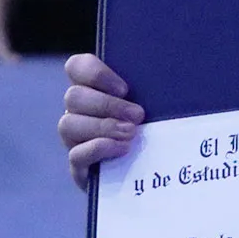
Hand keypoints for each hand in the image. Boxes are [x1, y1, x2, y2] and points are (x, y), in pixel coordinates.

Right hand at [60, 54, 143, 189]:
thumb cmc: (154, 128)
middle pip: (73, 96)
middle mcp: (77, 111)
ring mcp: (74, 139)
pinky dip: (99, 148)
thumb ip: (152, 89)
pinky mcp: (78, 166)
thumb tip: (170, 76)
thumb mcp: (153, 104)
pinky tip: (123, 148)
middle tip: (138, 115)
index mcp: (92, 89)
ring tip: (131, 133)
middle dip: (107, 104)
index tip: (124, 88)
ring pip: (68, 124)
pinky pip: (76, 154)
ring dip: (103, 126)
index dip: (95, 73)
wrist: (150, 170)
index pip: (76, 67)